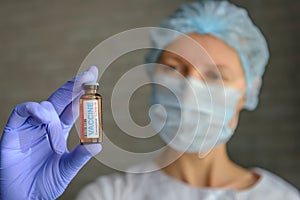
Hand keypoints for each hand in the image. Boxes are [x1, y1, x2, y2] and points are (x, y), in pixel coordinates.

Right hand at [0, 66, 101, 199]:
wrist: (22, 199)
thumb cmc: (45, 184)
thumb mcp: (66, 169)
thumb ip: (80, 156)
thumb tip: (98, 144)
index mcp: (59, 130)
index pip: (73, 107)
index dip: (83, 93)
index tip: (94, 77)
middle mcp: (46, 125)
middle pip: (61, 99)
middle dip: (74, 86)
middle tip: (89, 74)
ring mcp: (31, 126)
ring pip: (44, 106)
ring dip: (53, 112)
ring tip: (54, 134)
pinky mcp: (14, 132)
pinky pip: (21, 112)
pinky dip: (32, 109)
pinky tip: (41, 113)